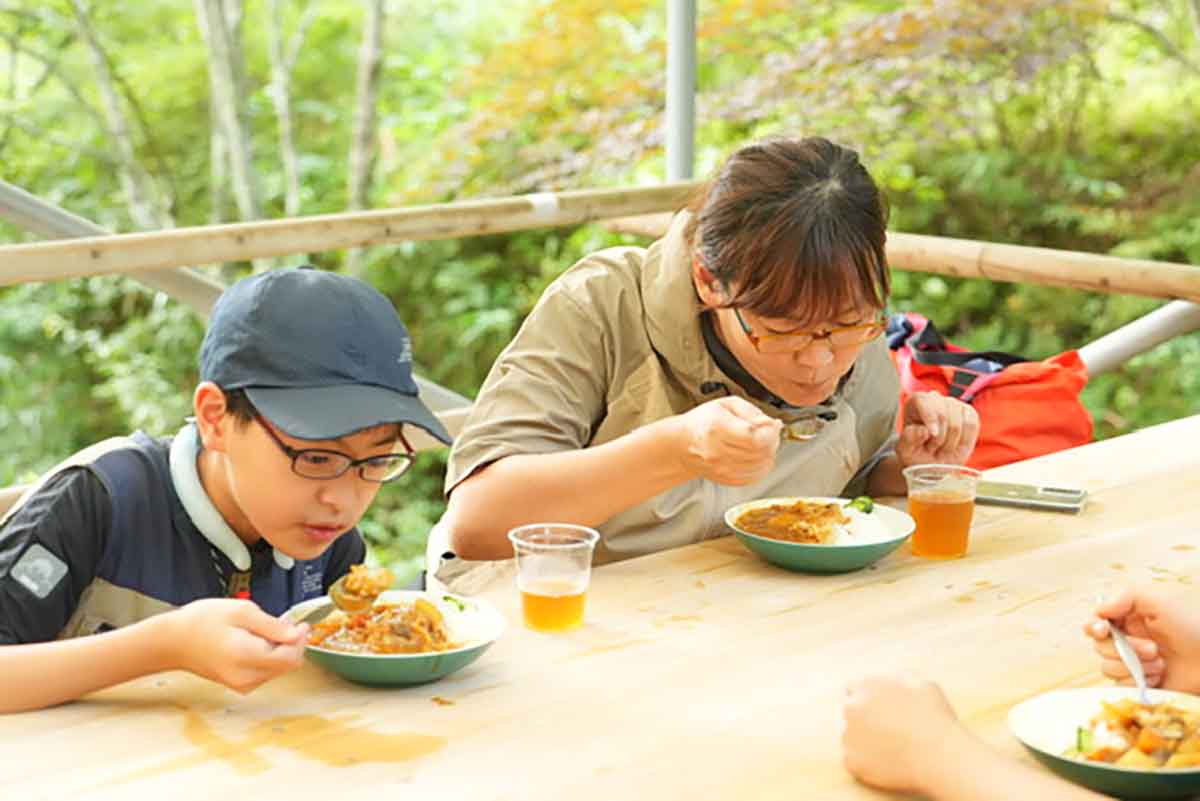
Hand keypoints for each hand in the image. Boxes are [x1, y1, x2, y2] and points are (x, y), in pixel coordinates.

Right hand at [164, 599, 308, 693]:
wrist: (173, 642)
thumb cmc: (201, 622)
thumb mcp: (241, 611)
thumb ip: (272, 625)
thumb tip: (296, 634)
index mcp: (246, 656)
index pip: (290, 658)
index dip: (300, 640)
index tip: (300, 624)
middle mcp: (246, 677)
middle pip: (287, 665)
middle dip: (291, 644)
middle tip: (282, 623)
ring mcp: (242, 684)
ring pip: (278, 669)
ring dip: (279, 650)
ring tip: (261, 631)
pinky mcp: (240, 685)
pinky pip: (266, 672)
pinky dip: (268, 657)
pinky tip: (255, 643)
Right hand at [674, 396, 779, 485]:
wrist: (683, 444)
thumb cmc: (705, 421)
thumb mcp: (727, 404)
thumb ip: (752, 413)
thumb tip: (773, 425)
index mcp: (717, 427)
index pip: (755, 438)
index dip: (770, 432)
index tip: (771, 425)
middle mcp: (716, 450)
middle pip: (761, 452)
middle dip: (772, 441)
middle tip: (768, 432)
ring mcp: (720, 468)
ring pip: (761, 466)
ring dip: (768, 454)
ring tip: (760, 443)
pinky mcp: (725, 479)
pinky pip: (754, 477)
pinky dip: (761, 467)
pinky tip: (755, 456)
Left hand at [843, 675, 965, 793]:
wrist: (940, 757)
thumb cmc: (936, 720)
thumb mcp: (922, 684)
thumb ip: (899, 679)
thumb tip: (892, 681)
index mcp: (866, 687)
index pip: (852, 688)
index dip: (865, 698)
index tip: (876, 709)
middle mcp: (851, 708)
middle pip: (850, 712)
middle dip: (862, 719)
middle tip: (885, 731)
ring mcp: (848, 736)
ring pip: (851, 737)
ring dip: (864, 741)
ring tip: (891, 750)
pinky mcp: (851, 761)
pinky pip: (854, 761)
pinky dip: (866, 764)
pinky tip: (887, 764)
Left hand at [897, 392, 979, 467]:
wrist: (933, 462)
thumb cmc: (917, 453)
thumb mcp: (906, 450)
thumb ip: (909, 439)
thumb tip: (923, 430)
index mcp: (916, 402)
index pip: (924, 401)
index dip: (930, 417)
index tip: (933, 434)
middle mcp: (935, 398)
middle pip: (943, 414)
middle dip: (939, 438)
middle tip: (931, 449)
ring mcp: (954, 404)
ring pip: (957, 423)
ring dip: (950, 443)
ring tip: (941, 448)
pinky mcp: (969, 413)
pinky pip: (971, 425)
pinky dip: (964, 440)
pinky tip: (955, 445)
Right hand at [1084, 587, 1199, 693]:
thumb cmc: (1192, 628)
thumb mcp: (1160, 602)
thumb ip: (1125, 598)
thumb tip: (1099, 611)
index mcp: (1128, 618)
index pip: (1096, 622)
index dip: (1094, 627)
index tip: (1103, 630)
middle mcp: (1127, 640)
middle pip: (1099, 647)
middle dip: (1124, 649)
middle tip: (1153, 649)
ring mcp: (1133, 663)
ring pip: (1108, 668)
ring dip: (1134, 667)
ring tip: (1160, 664)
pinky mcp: (1139, 684)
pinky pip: (1122, 686)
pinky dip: (1139, 682)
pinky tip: (1158, 678)